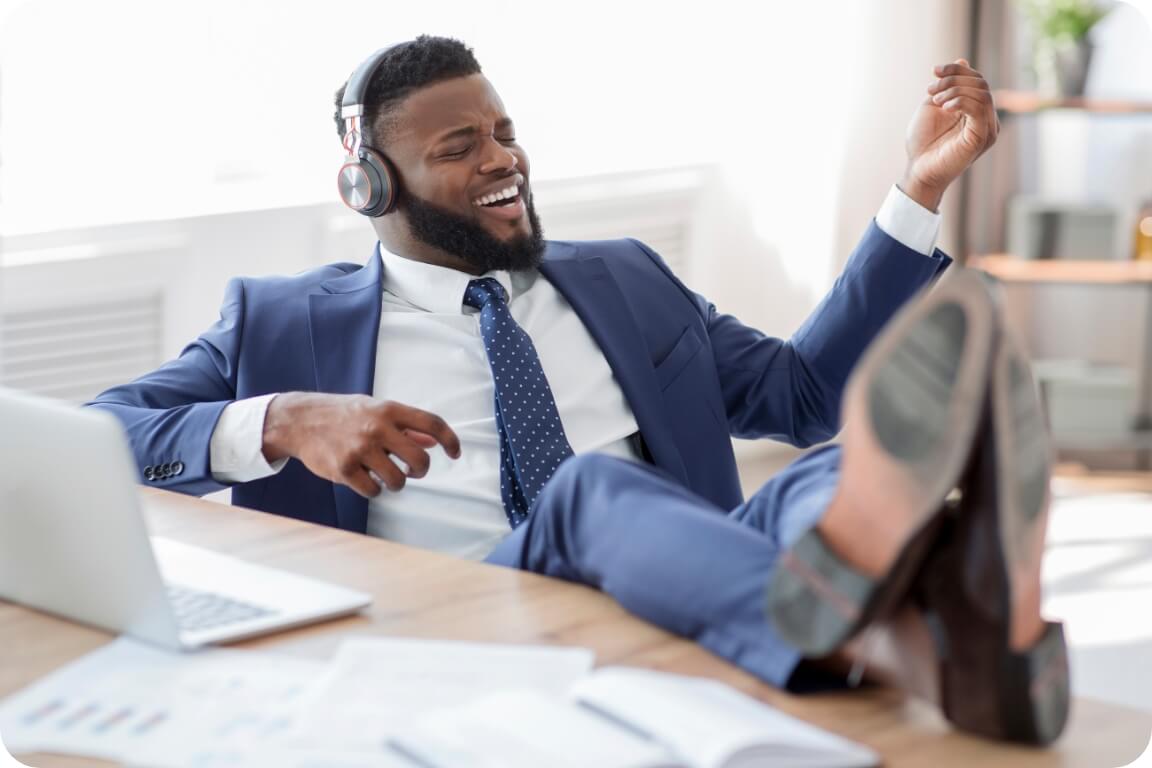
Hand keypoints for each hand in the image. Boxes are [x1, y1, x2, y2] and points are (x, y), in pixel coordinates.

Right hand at [261, 392, 460, 497]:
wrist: (301, 420)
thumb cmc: (344, 415)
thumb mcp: (375, 411)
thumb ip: (405, 426)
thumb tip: (433, 442)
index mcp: (389, 410)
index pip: (432, 423)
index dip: (450, 440)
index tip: (455, 454)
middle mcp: (377, 428)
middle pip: (420, 461)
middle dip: (420, 471)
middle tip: (412, 471)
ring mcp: (360, 449)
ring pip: (398, 481)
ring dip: (396, 483)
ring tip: (384, 474)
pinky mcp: (344, 469)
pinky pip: (374, 491)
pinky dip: (374, 490)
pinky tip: (365, 479)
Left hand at [902, 59, 998, 211]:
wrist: (918, 170)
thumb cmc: (923, 142)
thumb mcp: (933, 106)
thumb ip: (948, 85)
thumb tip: (962, 59)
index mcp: (976, 110)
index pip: (976, 80)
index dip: (957, 70)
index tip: (934, 70)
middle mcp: (986, 118)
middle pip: (981, 83)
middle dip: (953, 80)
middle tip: (930, 90)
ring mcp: (987, 128)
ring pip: (982, 93)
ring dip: (955, 91)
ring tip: (935, 100)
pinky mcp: (982, 137)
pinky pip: (980, 109)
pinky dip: (961, 101)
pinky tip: (945, 107)